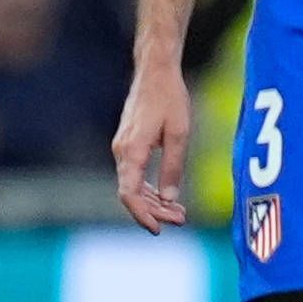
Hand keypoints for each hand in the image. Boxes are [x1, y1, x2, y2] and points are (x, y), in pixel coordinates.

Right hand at [110, 62, 191, 232]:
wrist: (154, 72)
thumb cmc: (169, 99)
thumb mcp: (178, 134)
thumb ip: (172, 167)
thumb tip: (169, 198)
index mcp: (132, 150)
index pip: (129, 193)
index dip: (142, 214)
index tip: (158, 229)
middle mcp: (121, 151)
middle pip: (131, 193)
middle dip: (155, 211)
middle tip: (181, 219)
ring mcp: (123, 148)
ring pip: (132, 185)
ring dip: (153, 201)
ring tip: (179, 212)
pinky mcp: (128, 144)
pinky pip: (134, 174)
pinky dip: (149, 188)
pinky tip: (166, 196)